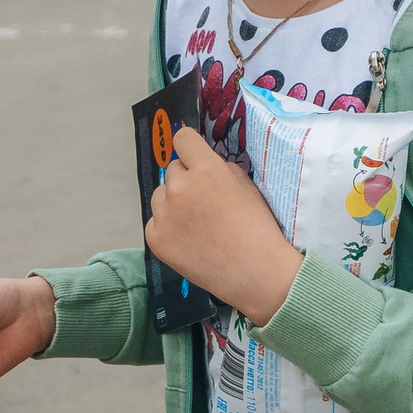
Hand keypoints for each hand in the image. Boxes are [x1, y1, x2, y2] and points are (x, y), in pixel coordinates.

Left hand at [146, 127, 301, 324]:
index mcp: (205, 170)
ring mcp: (164, 214)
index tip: (195, 158)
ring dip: (173, 203)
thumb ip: (220, 168)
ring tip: (197, 224)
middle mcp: (179, 187)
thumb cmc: (257, 228)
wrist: (255, 272)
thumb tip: (202, 163)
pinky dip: (168, 228)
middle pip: (173, 170)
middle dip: (186, 180)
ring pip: (161, 196)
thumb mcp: (246, 186)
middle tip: (205, 202)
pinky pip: (156, 221)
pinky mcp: (155, 237)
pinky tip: (188, 241)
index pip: (183, 139)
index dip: (191, 149)